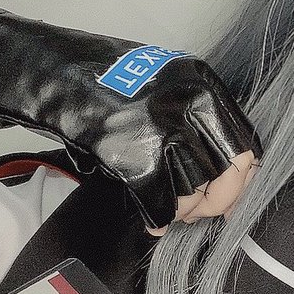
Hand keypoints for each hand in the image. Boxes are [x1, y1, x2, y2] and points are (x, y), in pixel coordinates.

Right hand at [0, 8, 261, 229]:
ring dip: (183, 210)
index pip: (245, 143)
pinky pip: (160, 204)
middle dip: (214, 201)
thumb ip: (196, 121)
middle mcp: (188, 104)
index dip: (242, 179)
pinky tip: (153, 222)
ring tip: (170, 211)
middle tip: (200, 212)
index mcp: (202, 84)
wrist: (49, 72)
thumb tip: (221, 170)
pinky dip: (158, 219)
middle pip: (224, 173)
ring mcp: (162, 130)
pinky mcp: (133, 155)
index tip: (233, 196)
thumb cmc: (101, 78)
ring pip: (194, 191)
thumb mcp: (165, 84)